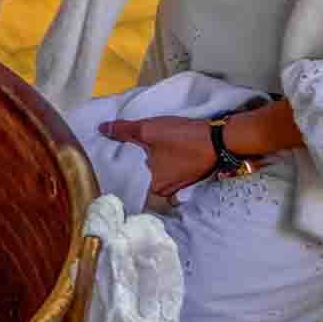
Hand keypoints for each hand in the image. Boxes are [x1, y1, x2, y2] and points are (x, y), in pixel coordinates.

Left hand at [96, 116, 216, 198]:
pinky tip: (158, 147)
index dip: (120, 165)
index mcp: (154, 187)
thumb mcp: (148, 131)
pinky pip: (168, 168)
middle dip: (135, 161)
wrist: (221, 138)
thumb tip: (101, 129)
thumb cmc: (183, 138)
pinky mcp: (189, 175)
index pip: (129, 178)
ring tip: (138, 144)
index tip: (111, 153)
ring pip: (156, 171)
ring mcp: (179, 185)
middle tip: (121, 145)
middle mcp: (166, 191)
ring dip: (150, 159)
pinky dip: (163, 158)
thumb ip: (123, 131)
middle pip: (142, 175)